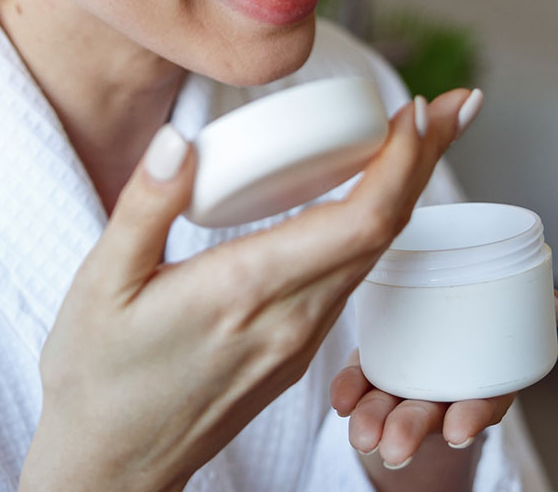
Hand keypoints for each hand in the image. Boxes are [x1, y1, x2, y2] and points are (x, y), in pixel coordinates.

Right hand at [17, 90, 479, 491]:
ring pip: (375, 255)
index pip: (359, 222)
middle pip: (387, 231)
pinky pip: (351, 278)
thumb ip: (145, 207)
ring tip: (421, 134)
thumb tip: (180, 139)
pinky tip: (369, 195)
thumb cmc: (98, 375)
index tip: (422, 109)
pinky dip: (374, 226)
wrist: (113, 465)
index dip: (403, 163)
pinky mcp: (295, 351)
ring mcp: (299, 340)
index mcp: (245, 292)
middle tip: (458, 103)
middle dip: (425, 161)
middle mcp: (290, 318)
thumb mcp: (101, 285)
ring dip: (406, 192)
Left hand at [329, 291, 557, 469]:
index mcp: (484, 380)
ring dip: (375, 419)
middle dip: (411, 430)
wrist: (440, 331)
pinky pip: (359, 384)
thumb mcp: (514, 317)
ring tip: (361, 433)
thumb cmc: (475, 326)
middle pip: (430, 414)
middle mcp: (445, 390)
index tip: (457, 432)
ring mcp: (408, 385)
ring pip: (391, 407)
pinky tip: (341, 399)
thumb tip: (557, 304)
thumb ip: (537, 311)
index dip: (471, 418)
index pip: (482, 404)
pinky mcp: (373, 372)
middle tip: (394, 446)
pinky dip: (348, 390)